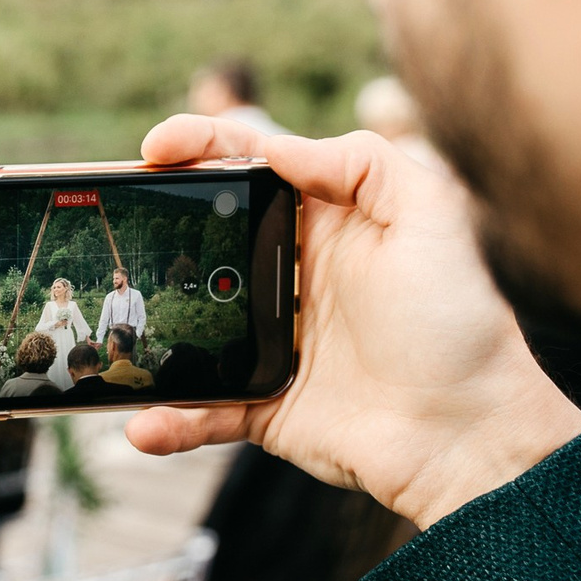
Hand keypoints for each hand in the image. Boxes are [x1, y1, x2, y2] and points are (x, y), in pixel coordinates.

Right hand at [125, 116, 580, 528]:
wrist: (470, 436)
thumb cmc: (457, 324)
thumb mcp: (433, 217)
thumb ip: (365, 162)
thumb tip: (278, 147)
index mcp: (323, 222)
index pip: (245, 165)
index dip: (196, 144)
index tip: (155, 150)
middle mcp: (287, 274)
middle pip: (199, 236)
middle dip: (149, 224)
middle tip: (113, 221)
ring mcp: (268, 340)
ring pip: (185, 322)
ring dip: (141, 323)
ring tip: (109, 323)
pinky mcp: (262, 404)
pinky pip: (199, 409)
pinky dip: (168, 419)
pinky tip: (143, 425)